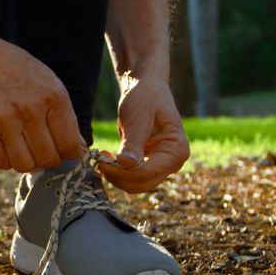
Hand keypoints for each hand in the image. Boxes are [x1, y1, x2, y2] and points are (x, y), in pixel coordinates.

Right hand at [0, 40, 86, 172]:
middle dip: (49, 160)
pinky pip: (2, 162)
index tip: (65, 152)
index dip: (70, 154)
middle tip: (44, 151)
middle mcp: (31, 109)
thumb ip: (65, 116)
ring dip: (28, 163)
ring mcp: (6, 120)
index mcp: (54, 97)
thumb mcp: (50, 84)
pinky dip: (7, 160)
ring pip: (25, 165)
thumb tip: (78, 149)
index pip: (70, 145)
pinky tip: (9, 146)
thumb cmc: (20, 73)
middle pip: (48, 159)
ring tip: (26, 150)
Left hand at [98, 76, 189, 192]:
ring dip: (116, 176)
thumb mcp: (138, 117)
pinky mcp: (150, 166)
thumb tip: (126, 164)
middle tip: (98, 159)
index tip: (101, 159)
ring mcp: (162, 166)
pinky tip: (107, 158)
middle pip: (142, 184)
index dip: (122, 172)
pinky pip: (132, 178)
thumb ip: (133, 142)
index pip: (147, 173)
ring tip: (102, 156)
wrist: (146, 89)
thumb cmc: (145, 98)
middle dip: (118, 176)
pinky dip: (118, 173)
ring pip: (136, 185)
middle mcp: (173, 163)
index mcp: (177, 150)